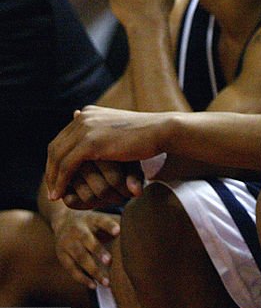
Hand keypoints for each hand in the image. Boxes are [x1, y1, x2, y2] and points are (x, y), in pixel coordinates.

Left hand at [46, 106, 166, 201]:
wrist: (162, 131)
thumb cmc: (146, 135)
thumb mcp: (118, 131)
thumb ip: (102, 134)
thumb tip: (93, 140)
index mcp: (88, 113)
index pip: (62, 138)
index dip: (56, 159)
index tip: (57, 177)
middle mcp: (83, 117)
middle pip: (56, 147)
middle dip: (51, 170)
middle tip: (53, 188)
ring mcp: (85, 128)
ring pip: (58, 158)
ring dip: (53, 178)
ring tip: (55, 195)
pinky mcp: (90, 143)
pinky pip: (67, 166)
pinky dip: (61, 181)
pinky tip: (61, 194)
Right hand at [51, 209, 121, 288]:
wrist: (62, 220)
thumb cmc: (91, 222)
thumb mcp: (101, 218)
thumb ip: (117, 222)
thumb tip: (141, 227)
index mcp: (91, 219)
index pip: (101, 221)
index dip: (109, 226)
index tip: (118, 231)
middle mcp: (78, 230)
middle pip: (87, 240)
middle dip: (98, 251)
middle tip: (109, 261)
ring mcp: (67, 243)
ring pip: (79, 257)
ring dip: (92, 270)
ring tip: (106, 282)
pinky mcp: (62, 255)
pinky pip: (71, 268)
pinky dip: (82, 278)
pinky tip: (93, 285)